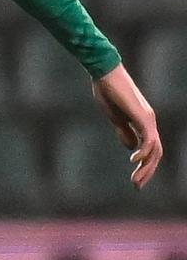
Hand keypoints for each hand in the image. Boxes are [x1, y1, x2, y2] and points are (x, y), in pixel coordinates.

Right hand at [92, 64, 161, 185]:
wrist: (105, 73)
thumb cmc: (107, 92)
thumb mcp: (114, 117)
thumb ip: (123, 132)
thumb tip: (131, 148)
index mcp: (142, 122)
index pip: (150, 149)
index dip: (144, 166)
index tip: (135, 180)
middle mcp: (149, 121)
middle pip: (155, 153)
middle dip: (147, 172)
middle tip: (136, 186)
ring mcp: (148, 119)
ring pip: (155, 150)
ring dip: (146, 167)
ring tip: (135, 180)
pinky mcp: (142, 117)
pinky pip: (148, 140)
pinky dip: (143, 153)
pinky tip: (133, 160)